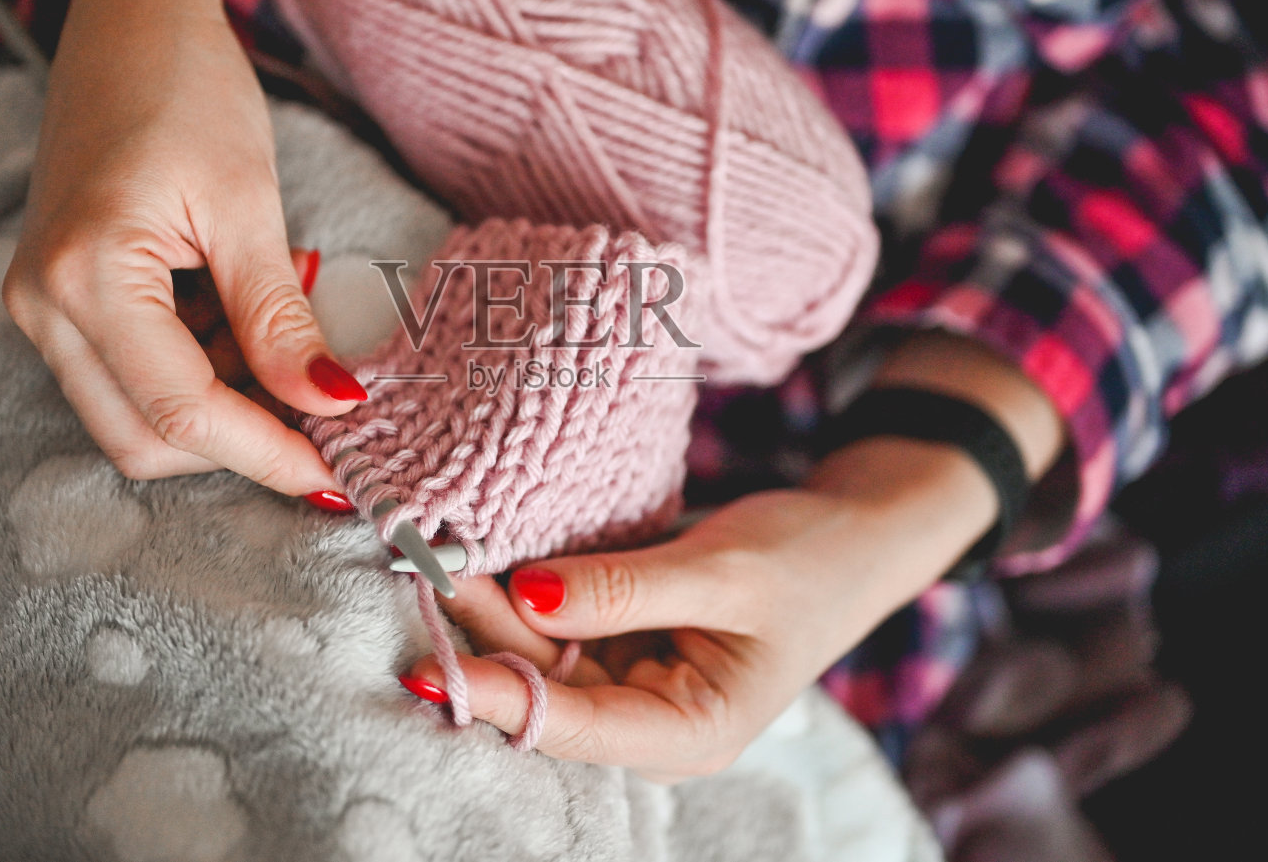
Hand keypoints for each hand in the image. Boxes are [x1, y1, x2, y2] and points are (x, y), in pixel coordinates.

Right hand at [2, 0, 364, 498]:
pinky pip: (129, 376)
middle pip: (146, 437)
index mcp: (85, 275)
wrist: (131, 22)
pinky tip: (242, 320)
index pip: (182, 410)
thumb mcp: (248, 205)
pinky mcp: (59, 298)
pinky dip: (198, 372)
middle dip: (240, 440)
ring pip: (135, 417)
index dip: (267, 452)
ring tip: (282, 336)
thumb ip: (278, 319)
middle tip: (323, 412)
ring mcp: (42, 305)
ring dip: (221, 404)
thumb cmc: (187, 89)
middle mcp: (43, 305)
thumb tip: (330, 404)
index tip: (338, 479)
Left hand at [403, 438, 1004, 780]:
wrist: (851, 534)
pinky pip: (554, 617)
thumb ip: (624, 588)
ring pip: (537, 649)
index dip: (498, 697)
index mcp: (687, 733)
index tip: (427, 668)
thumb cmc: (808, 560)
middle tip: (416, 566)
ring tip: (428, 547)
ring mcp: (629, 677)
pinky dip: (518, 583)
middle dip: (480, 631)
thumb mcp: (724, 571)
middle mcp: (648, 718)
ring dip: (488, 602)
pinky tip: (475, 545)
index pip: (573, 726)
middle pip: (542, 685)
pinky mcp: (618, 637)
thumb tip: (525, 595)